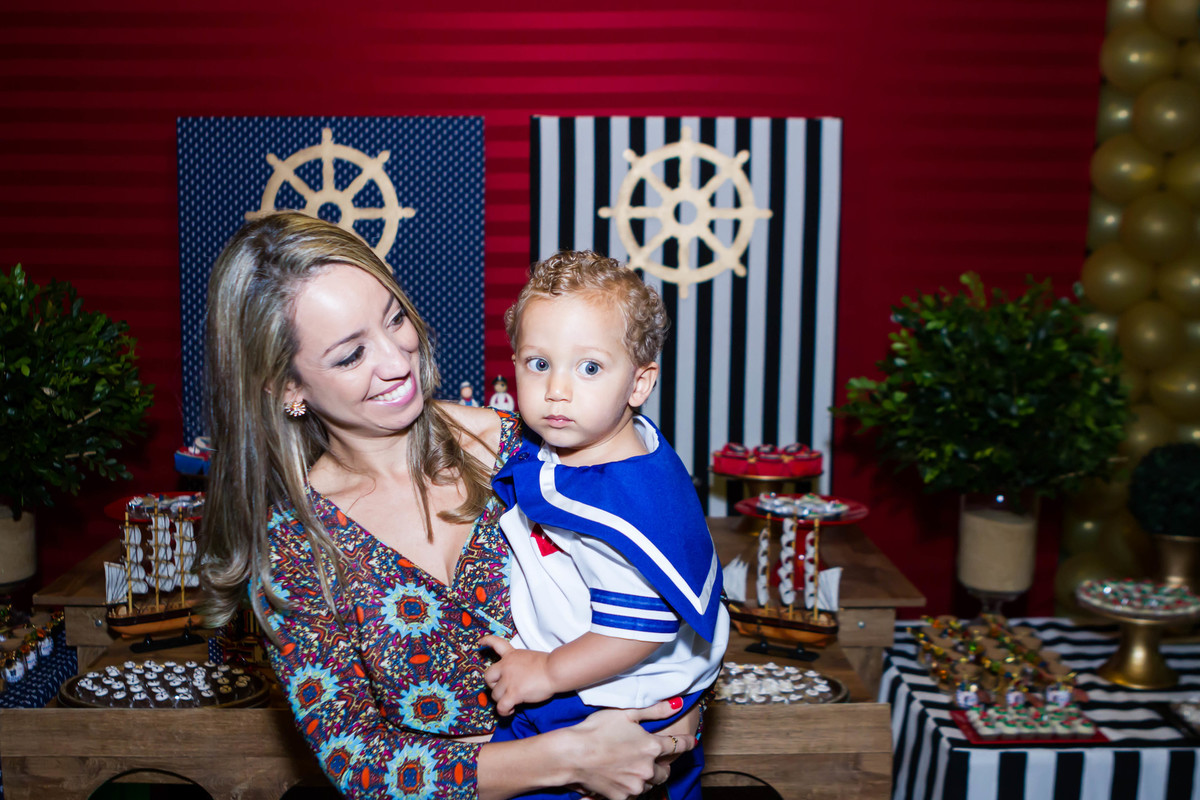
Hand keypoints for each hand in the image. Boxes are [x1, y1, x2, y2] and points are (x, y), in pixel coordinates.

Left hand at [480, 634, 555, 715]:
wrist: (555, 670)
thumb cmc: (549, 665)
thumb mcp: (529, 657)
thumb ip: (519, 664)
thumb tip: (518, 678)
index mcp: (511, 655)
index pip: (496, 643)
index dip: (487, 642)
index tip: (480, 643)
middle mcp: (506, 666)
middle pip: (488, 677)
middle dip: (493, 685)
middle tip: (503, 689)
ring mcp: (508, 680)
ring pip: (495, 695)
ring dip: (502, 700)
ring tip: (512, 702)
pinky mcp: (513, 693)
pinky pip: (501, 707)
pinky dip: (504, 711)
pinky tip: (511, 710)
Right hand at [562, 700, 695, 799]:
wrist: (572, 754)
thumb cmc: (596, 729)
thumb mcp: (626, 713)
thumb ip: (654, 710)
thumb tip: (678, 704)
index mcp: (651, 747)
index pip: (678, 746)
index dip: (686, 742)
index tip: (691, 741)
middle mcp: (647, 769)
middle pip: (665, 771)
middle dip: (663, 765)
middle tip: (655, 759)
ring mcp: (634, 786)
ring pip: (650, 784)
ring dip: (647, 777)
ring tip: (635, 768)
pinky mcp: (621, 797)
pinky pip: (632, 794)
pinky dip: (629, 787)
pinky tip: (620, 778)